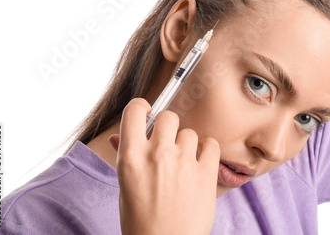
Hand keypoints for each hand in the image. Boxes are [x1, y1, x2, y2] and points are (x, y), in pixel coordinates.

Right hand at [109, 98, 219, 234]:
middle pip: (167, 117)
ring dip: (187, 144)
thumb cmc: (141, 222)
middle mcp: (157, 155)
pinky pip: (210, 143)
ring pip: (189, 133)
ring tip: (183, 166)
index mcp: (131, 158)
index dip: (142, 108)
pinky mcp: (206, 173)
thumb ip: (125, 157)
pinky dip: (207, 151)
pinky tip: (199, 165)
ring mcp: (183, 162)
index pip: (134, 110)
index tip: (147, 112)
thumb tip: (119, 136)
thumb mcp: (125, 188)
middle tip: (167, 144)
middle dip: (167, 127)